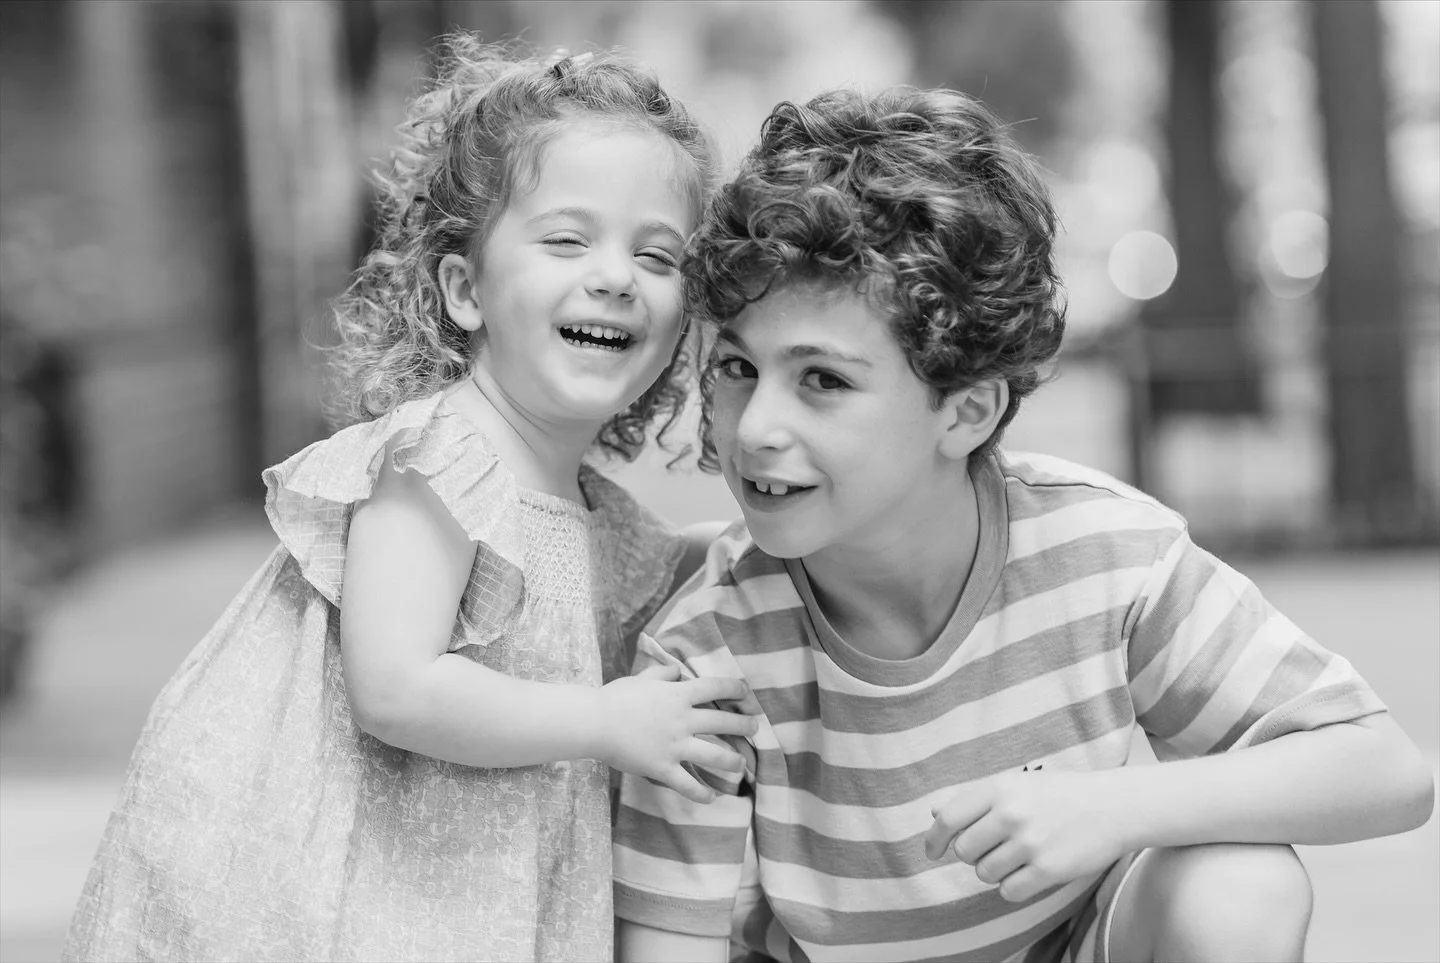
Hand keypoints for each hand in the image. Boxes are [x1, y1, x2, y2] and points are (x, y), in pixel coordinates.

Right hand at [597, 664, 757, 803]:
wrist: (595, 722)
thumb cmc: (615, 697)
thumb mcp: (641, 678)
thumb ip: (663, 675)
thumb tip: (677, 672)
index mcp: (678, 696)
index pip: (714, 688)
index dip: (734, 689)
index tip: (745, 692)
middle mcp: (682, 720)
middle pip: (723, 723)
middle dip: (744, 725)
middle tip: (755, 728)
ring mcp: (674, 746)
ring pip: (714, 756)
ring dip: (733, 761)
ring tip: (741, 764)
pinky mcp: (662, 768)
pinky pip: (688, 784)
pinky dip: (701, 793)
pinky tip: (712, 798)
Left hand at [924, 769, 1128, 902]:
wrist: (1112, 807)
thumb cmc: (1059, 795)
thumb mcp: (1015, 784)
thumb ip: (974, 798)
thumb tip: (934, 813)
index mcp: (999, 788)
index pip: (949, 818)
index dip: (934, 839)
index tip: (933, 851)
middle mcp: (1011, 814)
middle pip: (964, 851)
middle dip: (974, 853)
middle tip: (995, 846)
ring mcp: (1030, 843)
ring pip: (984, 873)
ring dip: (995, 870)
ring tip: (1018, 855)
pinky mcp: (1048, 870)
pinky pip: (1008, 892)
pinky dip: (1013, 887)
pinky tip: (1029, 871)